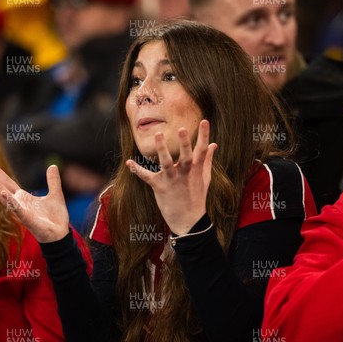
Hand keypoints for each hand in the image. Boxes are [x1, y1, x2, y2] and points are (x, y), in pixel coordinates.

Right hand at [0, 161, 69, 242]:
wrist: (60, 234)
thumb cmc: (55, 217)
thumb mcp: (55, 194)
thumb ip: (53, 181)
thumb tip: (52, 166)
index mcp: (23, 198)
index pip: (7, 182)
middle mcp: (18, 203)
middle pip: (1, 187)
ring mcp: (21, 211)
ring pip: (3, 197)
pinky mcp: (27, 219)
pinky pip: (17, 209)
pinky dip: (10, 201)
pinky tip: (3, 193)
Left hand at [126, 120, 216, 234]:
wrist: (188, 220)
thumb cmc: (197, 197)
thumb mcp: (205, 178)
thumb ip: (207, 160)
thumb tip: (213, 145)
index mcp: (196, 169)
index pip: (202, 150)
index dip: (204, 135)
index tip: (205, 121)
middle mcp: (184, 173)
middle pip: (186, 156)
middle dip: (184, 143)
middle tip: (182, 128)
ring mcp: (172, 180)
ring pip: (166, 163)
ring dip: (162, 149)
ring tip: (158, 135)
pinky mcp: (159, 187)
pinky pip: (147, 177)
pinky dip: (137, 170)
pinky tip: (129, 162)